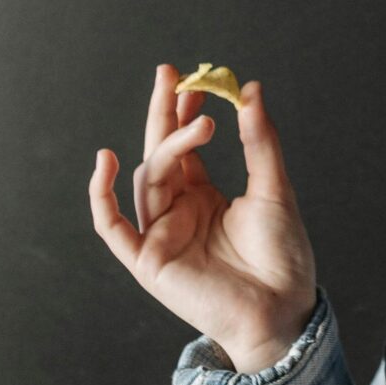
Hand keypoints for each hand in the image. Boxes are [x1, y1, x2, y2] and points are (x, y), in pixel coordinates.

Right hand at [89, 63, 317, 360]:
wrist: (283, 310)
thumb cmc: (282, 257)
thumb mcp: (275, 189)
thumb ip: (260, 141)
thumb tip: (250, 89)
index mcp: (201, 196)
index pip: (183, 146)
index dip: (184, 111)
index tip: (193, 76)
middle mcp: (176, 211)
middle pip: (160, 153)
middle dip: (162, 113)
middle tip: (171, 74)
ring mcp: (159, 235)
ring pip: (148, 179)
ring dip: (168, 146)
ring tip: (201, 122)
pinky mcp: (147, 262)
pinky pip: (113, 227)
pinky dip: (102, 196)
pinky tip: (107, 161)